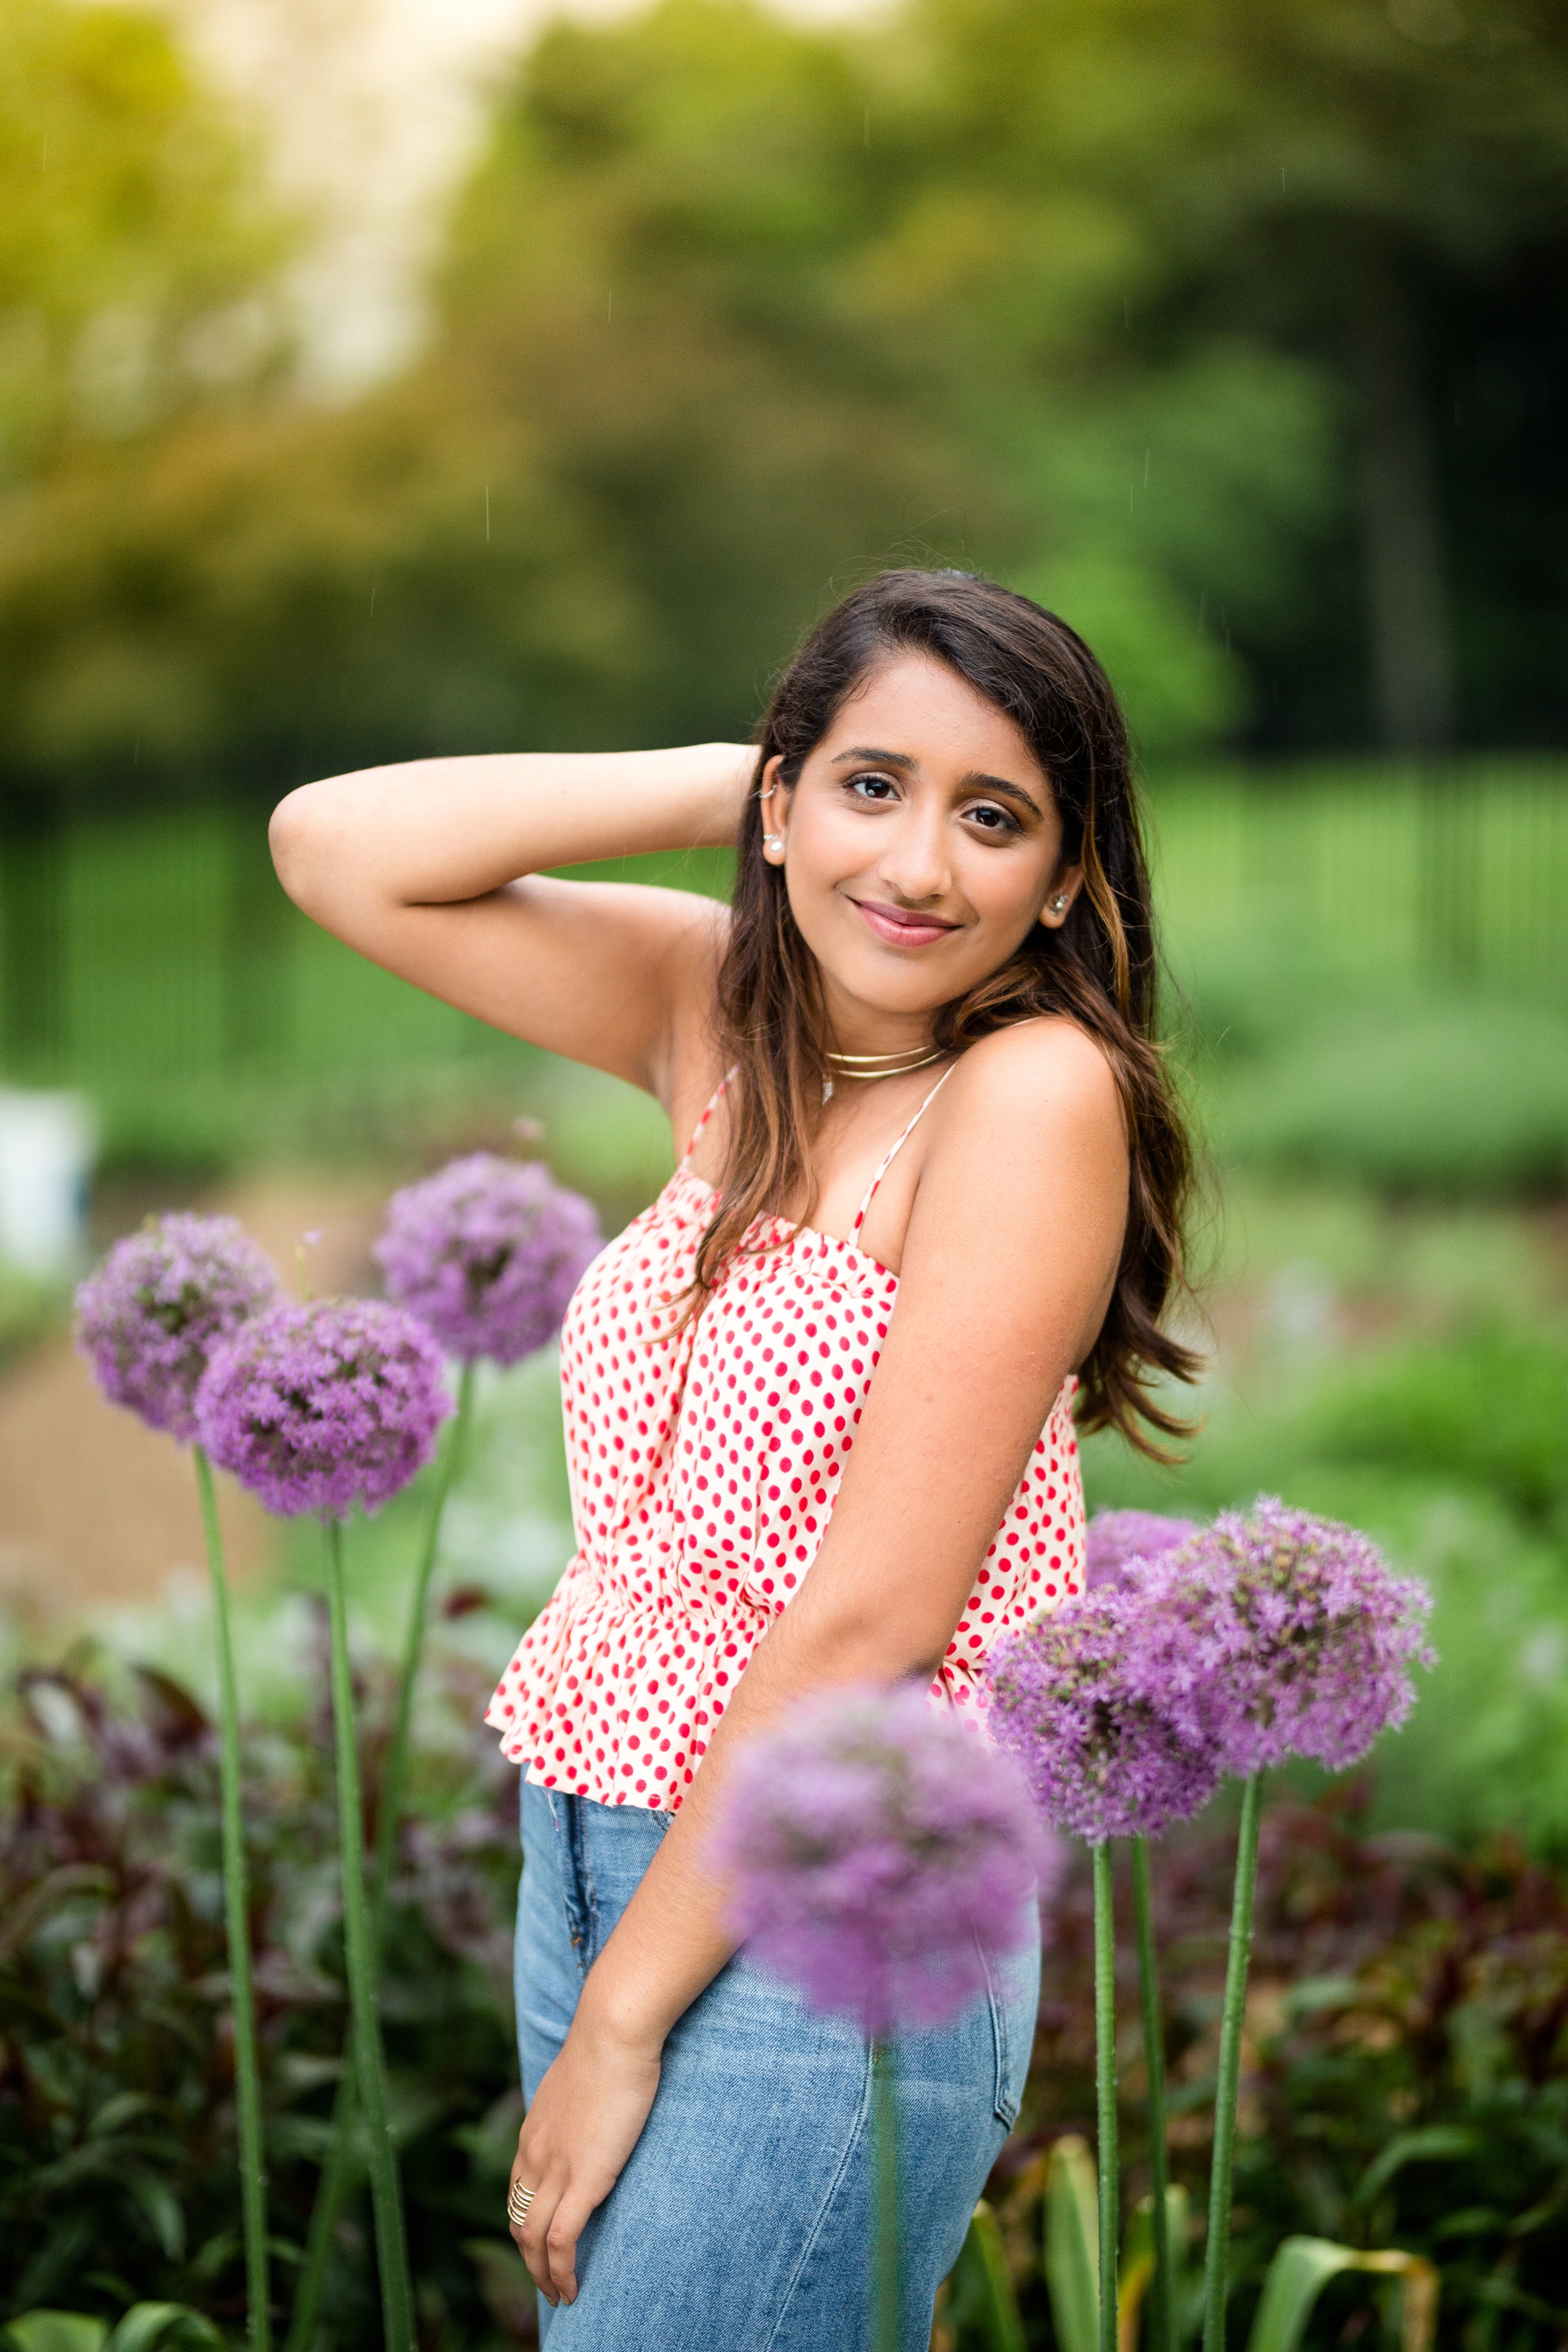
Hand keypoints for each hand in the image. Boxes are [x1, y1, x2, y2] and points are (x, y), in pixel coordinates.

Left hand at [509, 2012, 663, 2306]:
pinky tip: (572, 2288)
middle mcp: (534, 2153)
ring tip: (559, 2296)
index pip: (517, 2188)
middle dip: (529, 2257)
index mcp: (535, 2129)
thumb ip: (584, 2094)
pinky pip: (562, 2240)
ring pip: (533, 2238)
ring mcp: (555, 2168)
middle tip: (547, 2281)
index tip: (540, 2241)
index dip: (526, 2220)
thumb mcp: (586, 2072)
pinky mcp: (583, 2178)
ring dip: (543, 2275)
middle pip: (518, 2220)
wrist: (613, 2028)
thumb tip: (601, 2090)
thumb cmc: (611, 2039)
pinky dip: (561, 2271)